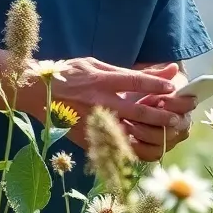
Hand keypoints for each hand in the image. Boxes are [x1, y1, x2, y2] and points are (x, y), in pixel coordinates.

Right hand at [28, 57, 178, 149]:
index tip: (172, 88)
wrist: (35, 92)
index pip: (134, 83)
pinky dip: (130, 148)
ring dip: (148, 136)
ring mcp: (91, 121)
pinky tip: (145, 147)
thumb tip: (162, 70)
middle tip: (176, 120)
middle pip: (135, 111)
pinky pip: (112, 146)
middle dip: (159, 116)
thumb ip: (129, 71)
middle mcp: (98, 101)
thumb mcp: (97, 64)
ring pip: (126, 134)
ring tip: (166, 136)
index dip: (155, 86)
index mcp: (100, 80)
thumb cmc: (69, 74)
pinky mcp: (85, 137)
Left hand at [124, 64, 198, 161]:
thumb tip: (173, 68)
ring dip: (145, 132)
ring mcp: (171, 139)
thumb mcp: (150, 79)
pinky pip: (151, 154)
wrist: (136, 102)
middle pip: (176, 125)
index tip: (162, 98)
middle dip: (158, 119)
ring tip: (128, 124)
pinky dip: (140, 148)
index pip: (188, 105)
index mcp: (186, 104)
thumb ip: (160, 75)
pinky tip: (127, 139)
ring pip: (162, 141)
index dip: (176, 103)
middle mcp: (182, 124)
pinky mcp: (156, 151)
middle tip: (142, 111)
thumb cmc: (146, 88)